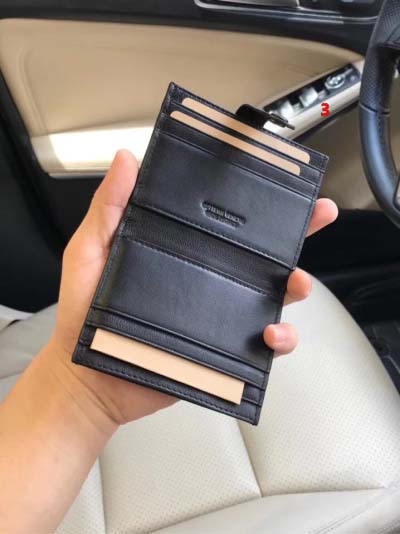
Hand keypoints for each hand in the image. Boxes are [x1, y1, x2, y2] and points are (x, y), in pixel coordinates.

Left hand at [48, 150, 336, 426]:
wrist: (88, 374)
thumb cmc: (84, 313)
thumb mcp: (91, 250)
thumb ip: (108, 207)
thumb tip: (127, 160)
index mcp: (181, 249)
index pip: (223, 219)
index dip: (253, 199)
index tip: (277, 178)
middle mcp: (205, 277)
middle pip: (259, 252)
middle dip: (295, 232)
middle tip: (318, 214)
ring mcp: (216, 312)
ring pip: (271, 295)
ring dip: (295, 286)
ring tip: (296, 282)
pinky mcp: (222, 348)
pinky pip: (261, 346)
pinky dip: (278, 340)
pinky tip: (269, 334)